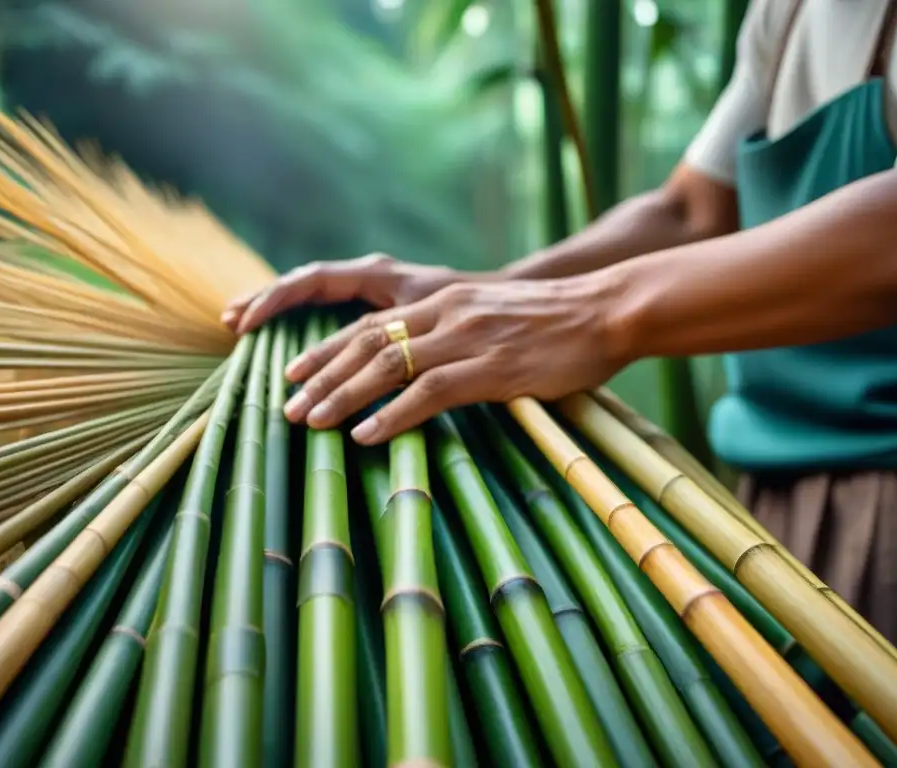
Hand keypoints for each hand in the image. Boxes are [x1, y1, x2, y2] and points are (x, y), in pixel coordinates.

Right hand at [221, 253, 473, 333]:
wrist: (509, 301)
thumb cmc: (480, 306)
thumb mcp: (442, 315)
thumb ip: (405, 332)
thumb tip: (373, 352)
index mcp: (379, 275)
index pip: (313, 280)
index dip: (276, 300)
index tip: (246, 323)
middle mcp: (370, 278)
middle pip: (303, 284)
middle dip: (266, 302)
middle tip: (230, 325)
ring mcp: (371, 291)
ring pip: (313, 296)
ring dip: (276, 308)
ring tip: (236, 325)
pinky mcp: (378, 308)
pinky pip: (331, 310)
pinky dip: (303, 322)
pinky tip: (284, 342)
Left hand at [282, 276, 629, 444]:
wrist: (608, 309)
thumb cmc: (560, 322)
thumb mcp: (498, 318)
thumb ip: (461, 335)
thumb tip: (432, 372)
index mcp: (445, 301)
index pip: (369, 323)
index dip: (327, 348)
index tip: (297, 372)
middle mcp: (446, 313)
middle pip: (365, 341)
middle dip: (320, 374)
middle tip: (288, 405)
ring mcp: (467, 338)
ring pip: (386, 364)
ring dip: (342, 395)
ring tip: (311, 422)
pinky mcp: (491, 367)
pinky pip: (428, 392)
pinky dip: (392, 415)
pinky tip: (366, 435)